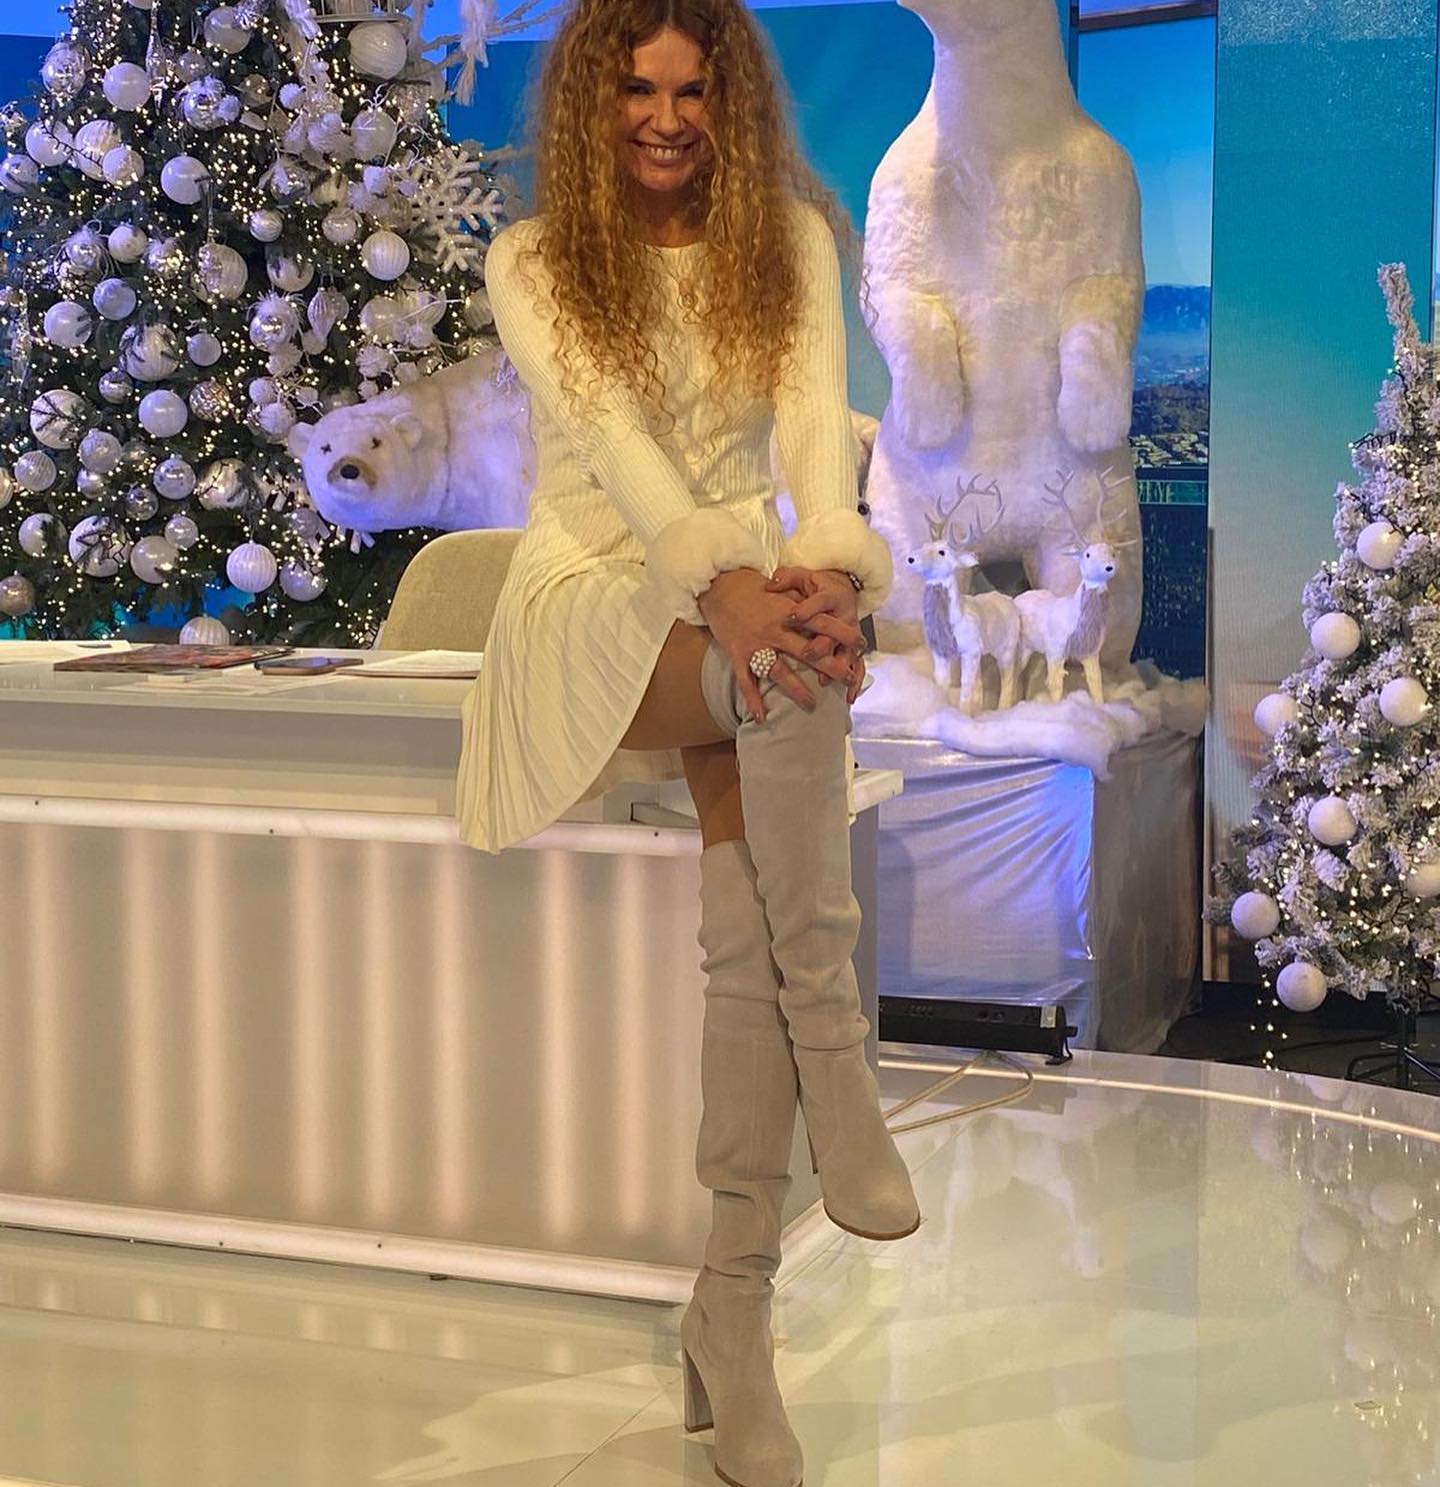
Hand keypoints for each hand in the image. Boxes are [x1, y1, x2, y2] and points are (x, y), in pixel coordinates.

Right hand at [697, 568, 854, 721]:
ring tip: (812, 704)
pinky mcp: (738, 654)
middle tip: (848, 678)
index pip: (822, 623)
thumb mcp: (782, 591)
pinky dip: (753, 700)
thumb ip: (803, 603)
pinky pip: (746, 681)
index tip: (861, 644)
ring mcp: (756, 644)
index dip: (843, 634)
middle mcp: (775, 629)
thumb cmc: (753, 589)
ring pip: (779, 671)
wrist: (719, 587)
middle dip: (831, 666)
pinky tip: (762, 717)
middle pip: (808, 651)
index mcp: (789, 612)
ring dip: (797, 689)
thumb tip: (828, 613)